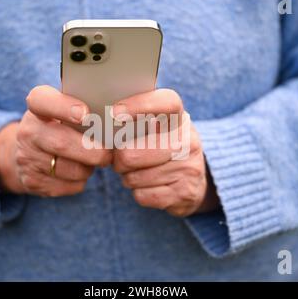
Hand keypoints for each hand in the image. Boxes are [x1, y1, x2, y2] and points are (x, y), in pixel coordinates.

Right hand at [0, 85, 111, 196]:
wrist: (30, 153)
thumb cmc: (62, 126)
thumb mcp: (66, 110)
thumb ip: (86, 108)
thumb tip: (120, 113)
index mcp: (37, 107)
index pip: (42, 101)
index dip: (63, 107)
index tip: (85, 114)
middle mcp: (28, 132)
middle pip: (61, 143)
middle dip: (91, 151)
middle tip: (108, 153)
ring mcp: (27, 158)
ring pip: (69, 169)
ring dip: (88, 168)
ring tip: (92, 161)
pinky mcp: (32, 182)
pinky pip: (68, 186)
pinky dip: (80, 181)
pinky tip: (78, 173)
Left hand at [112, 89, 218, 216]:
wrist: (195, 180)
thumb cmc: (163, 147)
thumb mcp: (159, 128)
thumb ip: (136, 119)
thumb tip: (103, 120)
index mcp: (179, 118)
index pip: (166, 103)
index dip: (140, 104)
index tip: (115, 112)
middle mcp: (188, 141)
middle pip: (131, 153)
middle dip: (118, 160)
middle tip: (121, 159)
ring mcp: (189, 168)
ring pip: (134, 177)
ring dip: (128, 177)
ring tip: (139, 172)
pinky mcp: (185, 193)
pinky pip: (142, 195)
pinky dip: (139, 193)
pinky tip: (149, 186)